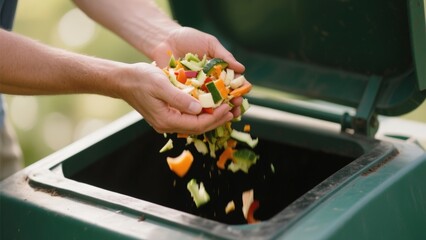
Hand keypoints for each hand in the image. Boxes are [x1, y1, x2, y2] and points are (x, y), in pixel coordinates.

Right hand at [116, 62, 233, 133]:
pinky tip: (210, 107)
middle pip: (198, 128)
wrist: (124, 80)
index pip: (196, 124)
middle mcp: (167, 125)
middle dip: (216, 120)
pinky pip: (189, 119)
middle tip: (232, 111)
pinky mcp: (168, 116)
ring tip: (226, 110)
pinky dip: (202, 113)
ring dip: (211, 118)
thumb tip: (199, 109)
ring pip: (194, 124)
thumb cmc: (141, 79)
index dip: (214, 117)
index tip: (227, 108)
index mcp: (166, 120)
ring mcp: (167, 122)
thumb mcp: (161, 85)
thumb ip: (179, 99)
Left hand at [150, 26, 248, 117]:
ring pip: (210, 103)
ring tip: (224, 115)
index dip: (239, 90)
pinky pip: (193, 103)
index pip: (233, 82)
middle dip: (231, 103)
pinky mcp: (184, 93)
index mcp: (219, 70)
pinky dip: (200, 110)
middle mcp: (210, 82)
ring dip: (219, 110)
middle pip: (224, 96)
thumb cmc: (189, 38)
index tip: (242, 95)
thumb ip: (224, 56)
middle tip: (235, 107)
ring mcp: (197, 89)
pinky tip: (205, 115)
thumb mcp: (210, 44)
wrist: (164, 39)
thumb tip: (241, 69)